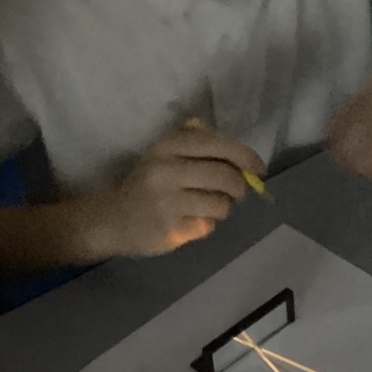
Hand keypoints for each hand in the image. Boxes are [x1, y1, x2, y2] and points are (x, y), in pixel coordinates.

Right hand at [83, 124, 262, 257]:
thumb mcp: (166, 156)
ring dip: (222, 208)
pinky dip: (206, 224)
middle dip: (238, 187)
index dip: (243, 155)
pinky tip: (189, 221)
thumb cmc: (148, 185)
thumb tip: (246, 164)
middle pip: (224, 175)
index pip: (215, 144)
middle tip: (235, 193)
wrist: (113, 219)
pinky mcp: (169, 227)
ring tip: (207, 208)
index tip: (258, 168)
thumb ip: (200, 152)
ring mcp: (166, 200)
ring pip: (220, 204)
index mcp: (168, 145)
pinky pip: (207, 225)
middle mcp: (166, 168)